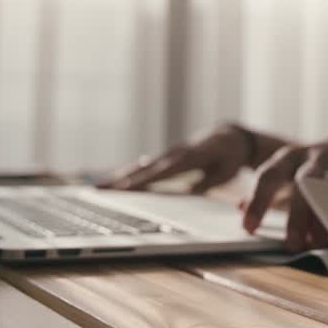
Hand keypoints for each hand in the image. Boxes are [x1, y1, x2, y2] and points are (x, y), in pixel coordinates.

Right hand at [96, 123, 256, 192]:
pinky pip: (144, 167)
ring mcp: (167, 155)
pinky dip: (128, 175)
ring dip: (120, 177)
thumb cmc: (229, 156)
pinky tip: (112, 184)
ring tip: (98, 188)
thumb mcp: (226, 171)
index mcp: (189, 156)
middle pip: (144, 169)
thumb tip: (194, 191)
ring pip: (140, 167)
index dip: (142, 180)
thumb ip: (210, 181)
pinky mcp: (165, 158)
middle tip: (99, 189)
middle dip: (122, 180)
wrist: (228, 136)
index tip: (124, 188)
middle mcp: (174, 153)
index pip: (161, 171)